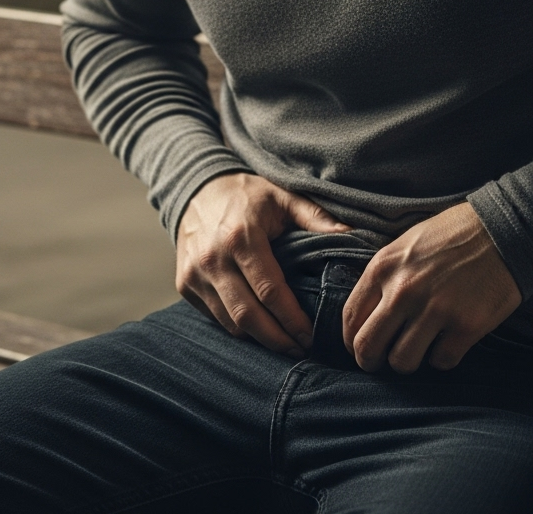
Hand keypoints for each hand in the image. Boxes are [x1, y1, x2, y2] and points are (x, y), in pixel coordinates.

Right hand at [176, 173, 351, 356]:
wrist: (195, 188)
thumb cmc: (246, 195)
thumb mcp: (282, 197)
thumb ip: (316, 217)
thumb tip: (354, 237)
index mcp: (240, 238)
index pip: (270, 292)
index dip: (293, 320)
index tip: (312, 336)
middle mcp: (212, 258)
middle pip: (248, 317)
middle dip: (278, 340)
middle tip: (301, 350)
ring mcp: (194, 273)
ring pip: (230, 322)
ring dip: (258, 338)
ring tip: (283, 341)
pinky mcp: (184, 284)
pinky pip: (214, 317)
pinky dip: (236, 326)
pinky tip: (257, 324)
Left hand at [343, 202, 521, 372]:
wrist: (496, 232)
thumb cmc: (445, 237)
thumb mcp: (400, 247)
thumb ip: (381, 278)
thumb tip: (364, 314)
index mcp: (382, 268)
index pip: (351, 316)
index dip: (349, 340)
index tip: (355, 348)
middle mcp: (403, 291)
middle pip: (369, 345)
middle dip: (368, 361)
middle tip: (376, 364)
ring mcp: (435, 310)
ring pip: (402, 361)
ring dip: (405, 362)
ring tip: (412, 353)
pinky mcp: (466, 326)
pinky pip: (441, 361)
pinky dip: (439, 359)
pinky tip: (442, 345)